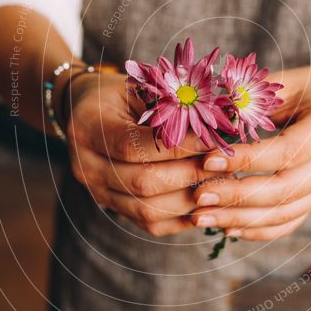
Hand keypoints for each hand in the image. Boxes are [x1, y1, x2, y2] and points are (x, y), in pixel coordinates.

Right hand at [66, 72, 218, 235]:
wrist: (85, 109)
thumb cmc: (118, 93)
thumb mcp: (138, 87)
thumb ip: (168, 108)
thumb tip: (216, 127)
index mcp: (87, 128)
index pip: (135, 146)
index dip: (180, 147)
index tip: (215, 141)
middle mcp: (85, 166)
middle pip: (142, 183)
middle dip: (190, 175)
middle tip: (225, 165)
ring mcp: (96, 191)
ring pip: (146, 210)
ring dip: (190, 200)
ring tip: (221, 184)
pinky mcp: (111, 207)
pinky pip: (148, 223)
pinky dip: (180, 218)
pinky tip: (206, 205)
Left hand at [189, 60, 310, 240]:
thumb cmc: (302, 88)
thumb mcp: (279, 84)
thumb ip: (248, 101)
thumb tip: (206, 122)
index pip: (287, 152)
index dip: (246, 160)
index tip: (206, 161)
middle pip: (286, 190)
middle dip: (238, 197)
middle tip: (198, 197)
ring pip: (285, 213)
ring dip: (240, 219)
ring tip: (202, 217)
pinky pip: (288, 223)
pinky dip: (256, 229)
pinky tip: (226, 227)